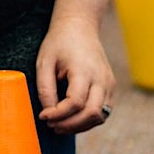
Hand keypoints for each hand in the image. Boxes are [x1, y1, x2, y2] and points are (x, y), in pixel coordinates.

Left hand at [36, 17, 115, 134]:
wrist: (79, 27)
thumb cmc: (59, 43)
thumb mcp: (45, 62)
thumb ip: (45, 89)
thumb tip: (48, 114)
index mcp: (84, 70)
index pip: (75, 103)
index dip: (58, 115)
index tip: (43, 116)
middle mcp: (101, 78)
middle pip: (91, 113)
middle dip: (70, 125)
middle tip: (51, 125)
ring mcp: (109, 83)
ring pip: (100, 116)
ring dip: (80, 126)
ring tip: (60, 125)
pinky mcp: (110, 87)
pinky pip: (103, 112)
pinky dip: (88, 120)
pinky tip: (72, 119)